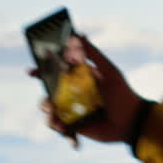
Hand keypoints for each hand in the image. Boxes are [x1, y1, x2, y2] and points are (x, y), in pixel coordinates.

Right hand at [30, 33, 145, 149]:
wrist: (131, 120)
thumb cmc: (122, 93)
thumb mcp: (109, 71)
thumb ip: (93, 54)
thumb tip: (79, 34)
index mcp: (78, 79)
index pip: (55, 72)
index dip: (41, 71)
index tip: (31, 71)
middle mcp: (72, 93)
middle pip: (48, 93)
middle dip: (44, 99)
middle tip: (49, 103)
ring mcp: (71, 110)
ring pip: (50, 110)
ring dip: (49, 114)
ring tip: (55, 118)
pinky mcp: (74, 125)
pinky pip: (58, 126)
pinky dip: (58, 127)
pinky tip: (64, 129)